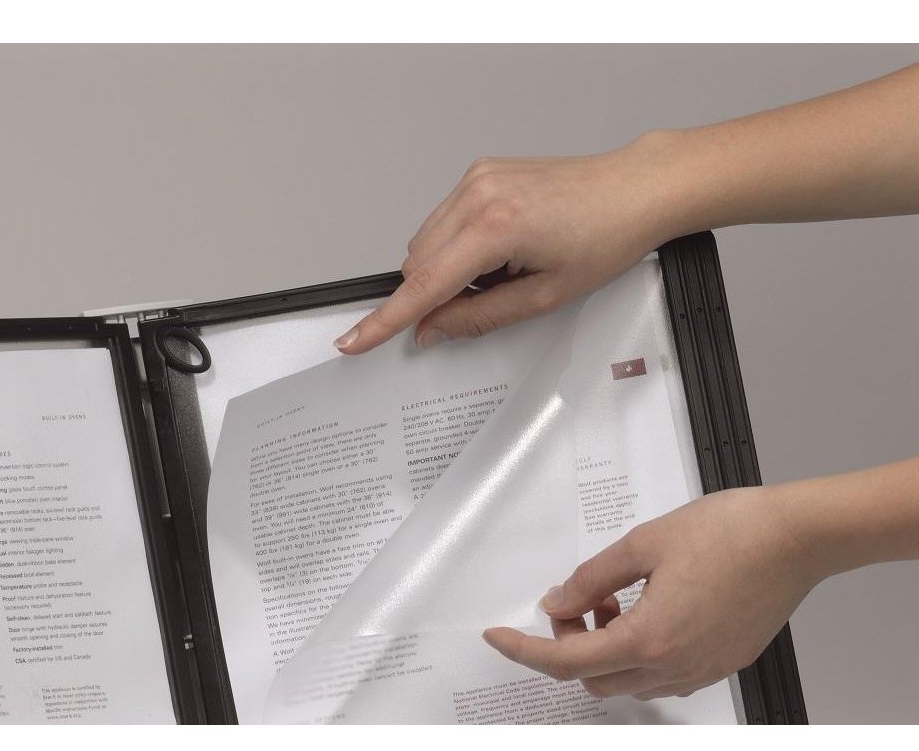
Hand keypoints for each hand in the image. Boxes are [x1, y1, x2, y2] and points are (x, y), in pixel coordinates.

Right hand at [334, 139, 685, 353]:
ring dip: (447, 268)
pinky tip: (499, 247)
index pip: (423, 285)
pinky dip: (458, 245)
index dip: (386, 320)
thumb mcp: (545, 296)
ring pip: (426, 243)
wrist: (632, 190)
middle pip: (416, 264)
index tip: (355, 339)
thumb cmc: (604, 237)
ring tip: (503, 269)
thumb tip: (433, 330)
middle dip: (435, 294)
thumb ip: (479, 317)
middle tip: (484, 302)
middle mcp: (478, 194)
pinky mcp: (480, 172)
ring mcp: (476, 178)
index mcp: (496, 227)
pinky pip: (443, 220)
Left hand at [482, 487, 821, 699]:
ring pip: (628, 680)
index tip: (499, 638)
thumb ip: (591, 578)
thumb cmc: (732, 532)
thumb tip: (558, 601)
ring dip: (604, 648)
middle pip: (593, 678)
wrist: (796, 537)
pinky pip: (663, 673)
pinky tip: (644, 609)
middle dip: (568, 644)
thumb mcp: (643, 544)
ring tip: (611, 600)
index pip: (567, 659)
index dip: (524, 650)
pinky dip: (638, 651)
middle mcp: (676, 665)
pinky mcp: (722, 662)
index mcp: (650, 638)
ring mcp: (702, 669)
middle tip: (570, 602)